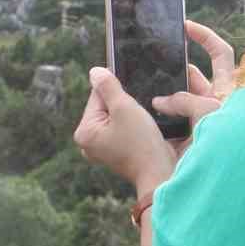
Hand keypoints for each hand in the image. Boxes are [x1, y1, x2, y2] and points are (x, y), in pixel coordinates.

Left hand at [74, 67, 174, 194]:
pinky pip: (122, 128)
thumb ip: (108, 86)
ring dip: (130, 113)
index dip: (117, 91)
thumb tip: (95, 71)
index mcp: (84, 132)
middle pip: (105, 106)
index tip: (132, 101)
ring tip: (141, 124)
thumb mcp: (125, 108)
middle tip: (138, 115)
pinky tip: (142, 130)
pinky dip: (132, 125)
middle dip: (123, 104)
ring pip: (116, 116)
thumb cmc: (142, 143)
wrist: (160, 173)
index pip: (96, 95)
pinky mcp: (116, 152)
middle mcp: (88, 142)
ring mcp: (102, 149)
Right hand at [152, 20, 236, 157]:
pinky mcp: (192, 138)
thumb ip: (183, 100)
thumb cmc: (229, 138)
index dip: (204, 36)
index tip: (185, 26)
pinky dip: (160, 117)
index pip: (219, 52)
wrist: (230, 178)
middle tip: (151, 64)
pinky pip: (172, 121)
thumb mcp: (207, 109)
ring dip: (163, 96)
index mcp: (229, 88)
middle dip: (173, 71)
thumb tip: (160, 102)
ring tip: (142, 86)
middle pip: (193, 77)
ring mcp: (204, 120)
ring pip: (179, 100)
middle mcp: (218, 102)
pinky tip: (143, 112)